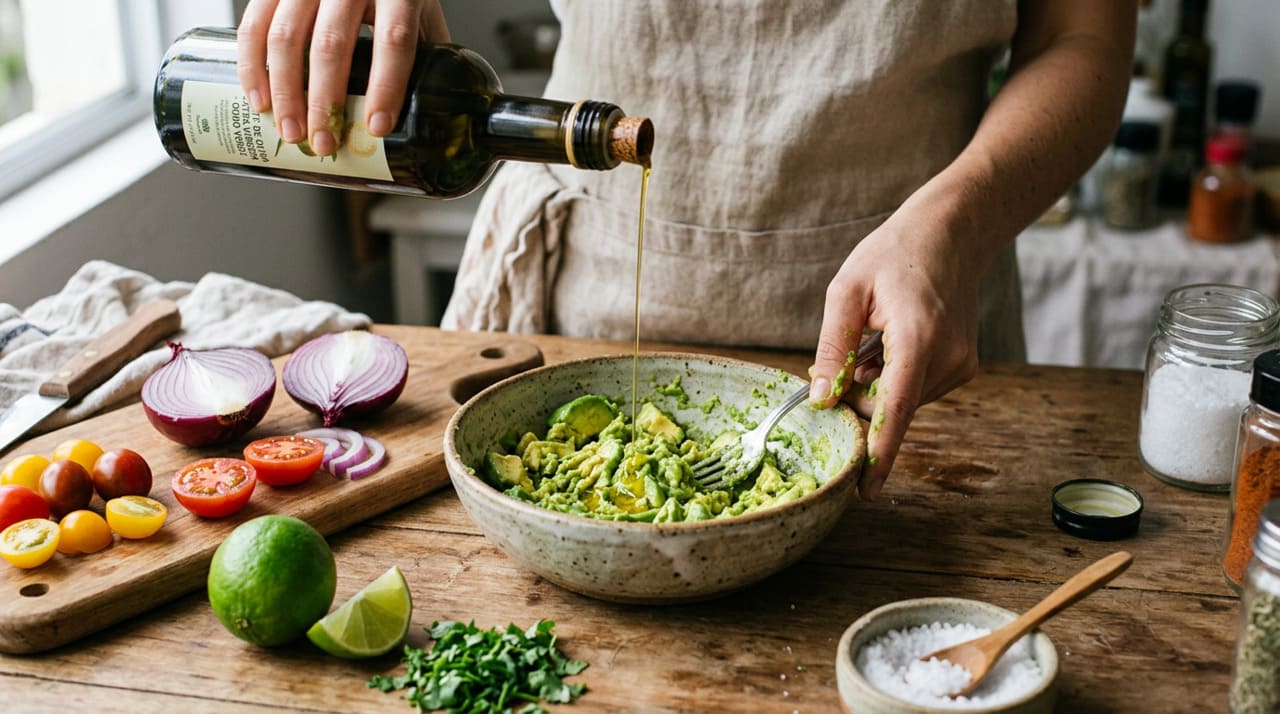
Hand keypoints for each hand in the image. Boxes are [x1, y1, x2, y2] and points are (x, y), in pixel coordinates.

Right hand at [237, 0, 449, 155]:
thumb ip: (427, 54)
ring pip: (287, 38)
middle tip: (325, 143)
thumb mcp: (420, 13)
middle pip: (332, 45)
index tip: (376, 126)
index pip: (393, 38)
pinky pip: (254, 24)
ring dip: (285, 93)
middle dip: (325, 102)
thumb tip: (435, 114)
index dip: (385, 86)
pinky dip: (252, 67)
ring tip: (292, 132)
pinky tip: (259, 101)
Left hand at [808, 202, 982, 500]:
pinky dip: (895, 379)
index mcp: (917, 338)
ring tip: (874, 340)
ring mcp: (961, 366)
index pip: (895, 408)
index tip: (866, 490)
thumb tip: (821, 397)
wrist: (951, 233)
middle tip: (841, 365)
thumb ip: (832, 348)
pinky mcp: (964, 368)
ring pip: (901, 401)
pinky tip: (892, 344)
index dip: (879, 453)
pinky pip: (916, 390)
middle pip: (890, 407)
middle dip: (857, 399)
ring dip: (876, 386)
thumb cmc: (894, 254)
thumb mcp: (847, 291)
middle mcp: (947, 359)